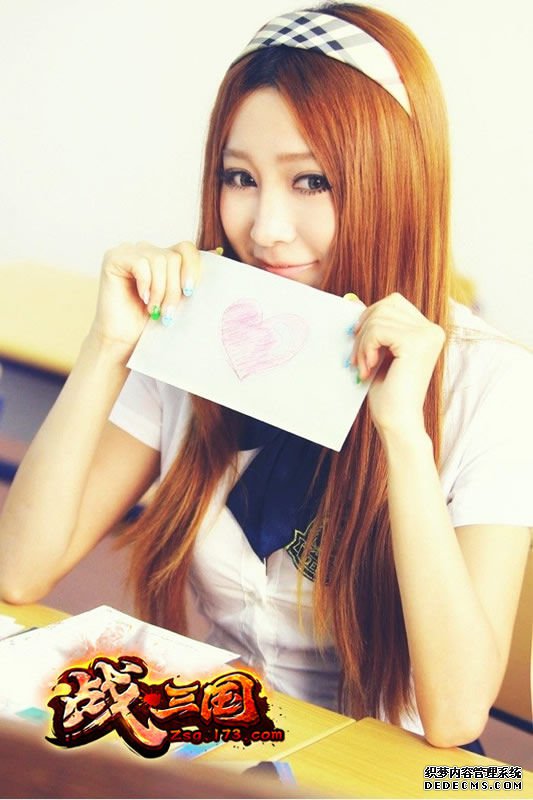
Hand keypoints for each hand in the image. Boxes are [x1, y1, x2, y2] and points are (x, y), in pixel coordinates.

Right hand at [88, 240, 202, 359]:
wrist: (125, 340)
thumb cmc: (151, 322)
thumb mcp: (179, 298)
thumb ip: (192, 275)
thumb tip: (218, 251)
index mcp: (163, 257)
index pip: (186, 248)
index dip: (192, 268)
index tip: (190, 292)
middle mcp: (146, 250)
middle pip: (173, 257)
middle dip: (174, 288)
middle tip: (168, 312)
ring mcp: (129, 251)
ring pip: (159, 260)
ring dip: (160, 290)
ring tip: (154, 310)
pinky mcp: (114, 258)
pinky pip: (141, 263)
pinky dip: (146, 284)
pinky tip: (142, 298)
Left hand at [351, 293, 445, 437]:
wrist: (397, 422)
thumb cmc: (387, 393)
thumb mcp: (376, 351)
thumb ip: (370, 326)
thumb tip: (351, 299)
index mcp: (427, 331)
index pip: (392, 303)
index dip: (370, 319)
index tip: (360, 345)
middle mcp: (432, 329)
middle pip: (385, 305)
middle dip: (364, 330)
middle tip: (357, 359)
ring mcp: (427, 335)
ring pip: (378, 318)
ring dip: (362, 344)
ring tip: (363, 368)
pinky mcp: (415, 342)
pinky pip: (377, 330)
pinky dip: (365, 349)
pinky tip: (368, 369)